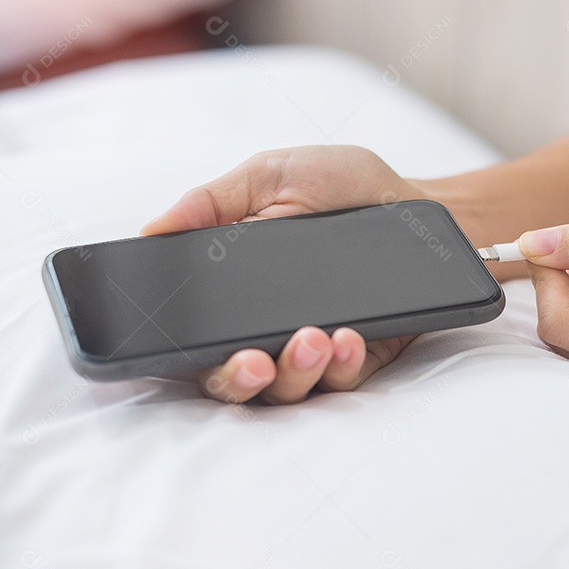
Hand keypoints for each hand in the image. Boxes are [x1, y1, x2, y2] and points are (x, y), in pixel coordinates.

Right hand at [142, 145, 425, 403]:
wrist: (415, 200)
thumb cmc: (341, 187)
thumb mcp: (271, 177)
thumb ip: (212, 201)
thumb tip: (152, 229)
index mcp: (235, 291)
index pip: (197, 339)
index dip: (187, 356)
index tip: (195, 352)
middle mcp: (269, 328)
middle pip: (234, 381)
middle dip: (237, 380)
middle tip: (254, 362)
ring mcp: (315, 349)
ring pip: (288, 391)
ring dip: (295, 373)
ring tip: (315, 338)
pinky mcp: (360, 359)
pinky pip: (344, 382)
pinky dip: (344, 366)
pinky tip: (349, 338)